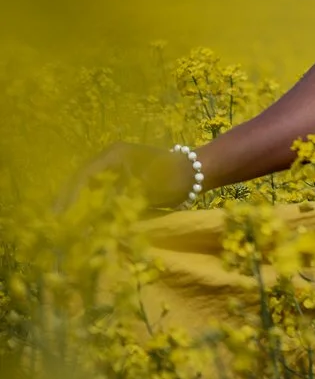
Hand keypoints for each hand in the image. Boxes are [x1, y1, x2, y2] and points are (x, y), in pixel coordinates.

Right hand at [56, 142, 198, 212]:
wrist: (197, 173)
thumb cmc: (173, 178)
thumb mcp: (144, 191)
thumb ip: (117, 205)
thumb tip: (92, 223)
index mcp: (115, 154)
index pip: (84, 175)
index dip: (70, 197)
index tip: (60, 216)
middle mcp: (112, 157)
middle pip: (82, 178)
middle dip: (68, 199)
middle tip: (54, 221)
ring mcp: (118, 165)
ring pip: (90, 184)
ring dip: (78, 202)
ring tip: (63, 221)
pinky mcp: (124, 176)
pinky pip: (101, 189)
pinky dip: (92, 203)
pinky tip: (84, 218)